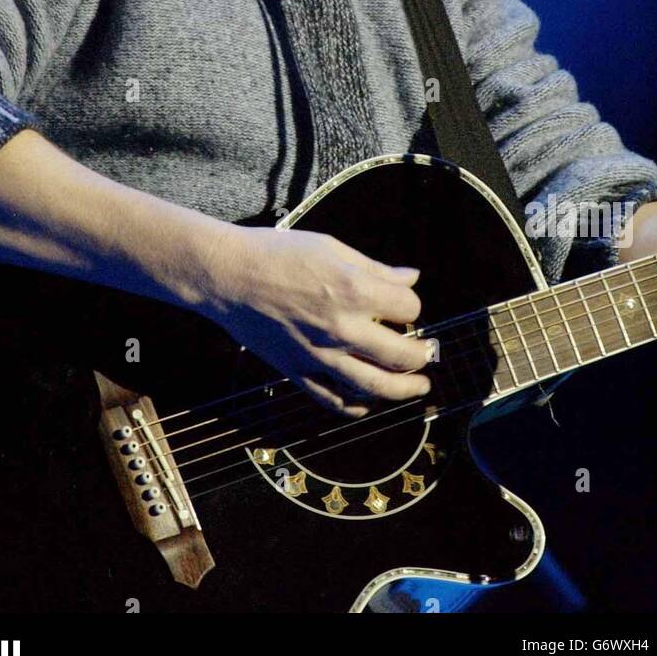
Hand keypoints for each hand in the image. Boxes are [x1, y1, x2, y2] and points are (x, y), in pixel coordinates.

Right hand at [198, 224, 431, 417]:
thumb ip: (375, 268)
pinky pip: (334, 400)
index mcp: (354, 290)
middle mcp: (343, 328)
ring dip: (403, 390)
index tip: (404, 305)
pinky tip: (368, 402)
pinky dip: (357, 407)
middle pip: (401, 355)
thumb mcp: (331, 248)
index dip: (411, 306)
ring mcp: (320, 355)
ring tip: (418, 386)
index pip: (408, 308)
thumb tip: (410, 277)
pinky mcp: (298, 371)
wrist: (228, 275)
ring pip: (374, 387)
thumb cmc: (277, 253)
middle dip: (421, 356)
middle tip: (428, 354)